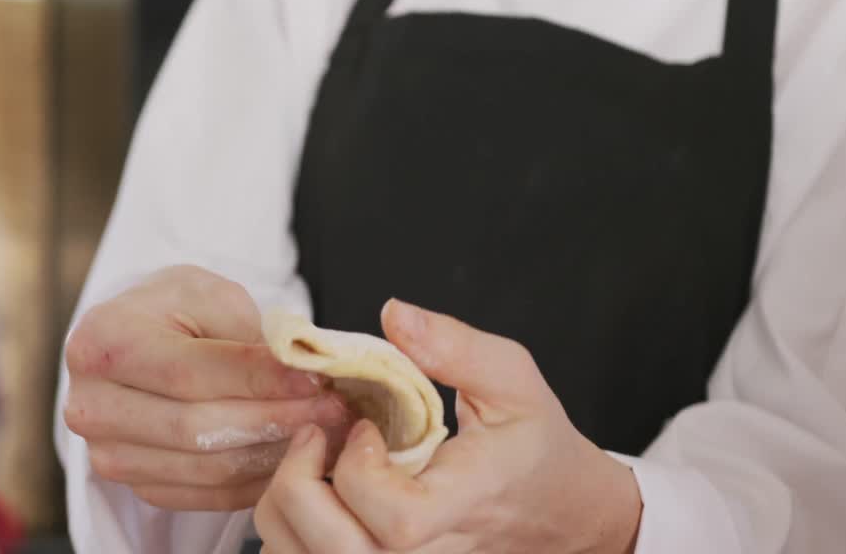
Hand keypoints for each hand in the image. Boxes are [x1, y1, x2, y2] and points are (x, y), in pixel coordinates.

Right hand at [62, 265, 352, 510]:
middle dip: (278, 422)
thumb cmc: (175, 309)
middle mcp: (93, 404)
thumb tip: (306, 371)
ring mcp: (107, 453)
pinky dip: (256, 480)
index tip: (317, 381)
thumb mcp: (210, 296)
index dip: (260, 381)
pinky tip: (294, 457)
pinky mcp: (133, 483)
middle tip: (335, 412)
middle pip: (198, 429)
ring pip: (206, 470)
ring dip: (275, 456)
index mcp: (104, 341)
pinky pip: (205, 496)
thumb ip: (250, 334)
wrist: (136, 337)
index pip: (191, 372)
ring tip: (326, 433)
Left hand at [254, 299, 641, 553]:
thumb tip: (394, 315)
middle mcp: (428, 552)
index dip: (361, 473)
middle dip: (298, 487)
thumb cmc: (535, 446)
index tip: (364, 428)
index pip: (397, 522)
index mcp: (464, 504)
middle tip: (314, 437)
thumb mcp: (513, 380)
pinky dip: (292, 527)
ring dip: (286, 508)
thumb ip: (454, 347)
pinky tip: (313, 487)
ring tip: (308, 462)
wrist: (559, 510)